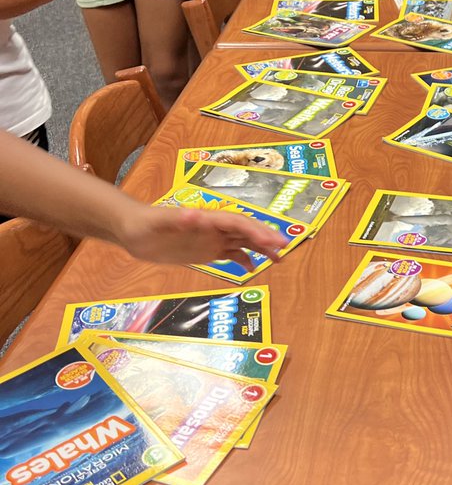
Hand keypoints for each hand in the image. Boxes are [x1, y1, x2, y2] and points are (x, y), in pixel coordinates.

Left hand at [118, 202, 287, 271]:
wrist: (133, 230)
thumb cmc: (144, 223)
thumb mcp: (158, 222)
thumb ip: (176, 219)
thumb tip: (195, 216)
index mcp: (207, 218)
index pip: (237, 222)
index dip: (256, 230)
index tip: (272, 240)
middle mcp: (213, 227)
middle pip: (245, 230)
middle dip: (266, 238)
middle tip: (285, 247)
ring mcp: (211, 238)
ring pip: (243, 241)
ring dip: (261, 248)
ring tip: (280, 258)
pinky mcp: (206, 250)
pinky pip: (230, 253)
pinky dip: (243, 260)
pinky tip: (252, 269)